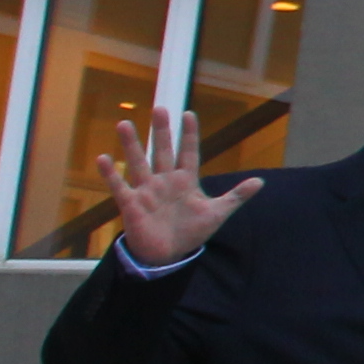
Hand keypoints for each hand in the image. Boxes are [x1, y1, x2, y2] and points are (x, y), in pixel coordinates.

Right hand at [99, 108, 255, 267]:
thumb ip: (236, 196)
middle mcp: (165, 180)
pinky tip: (102, 158)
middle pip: (163, 151)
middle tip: (159, 108)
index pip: (189, 152)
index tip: (188, 114)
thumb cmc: (190, 231)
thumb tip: (261, 181)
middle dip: (161, 131)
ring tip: (125, 123)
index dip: (189, 135)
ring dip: (132, 144)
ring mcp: (146, 190)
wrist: (168, 255)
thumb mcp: (217, 213)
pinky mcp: (131, 204)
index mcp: (186, 180)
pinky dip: (110, 174)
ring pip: (138, 162)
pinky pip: (119, 186)